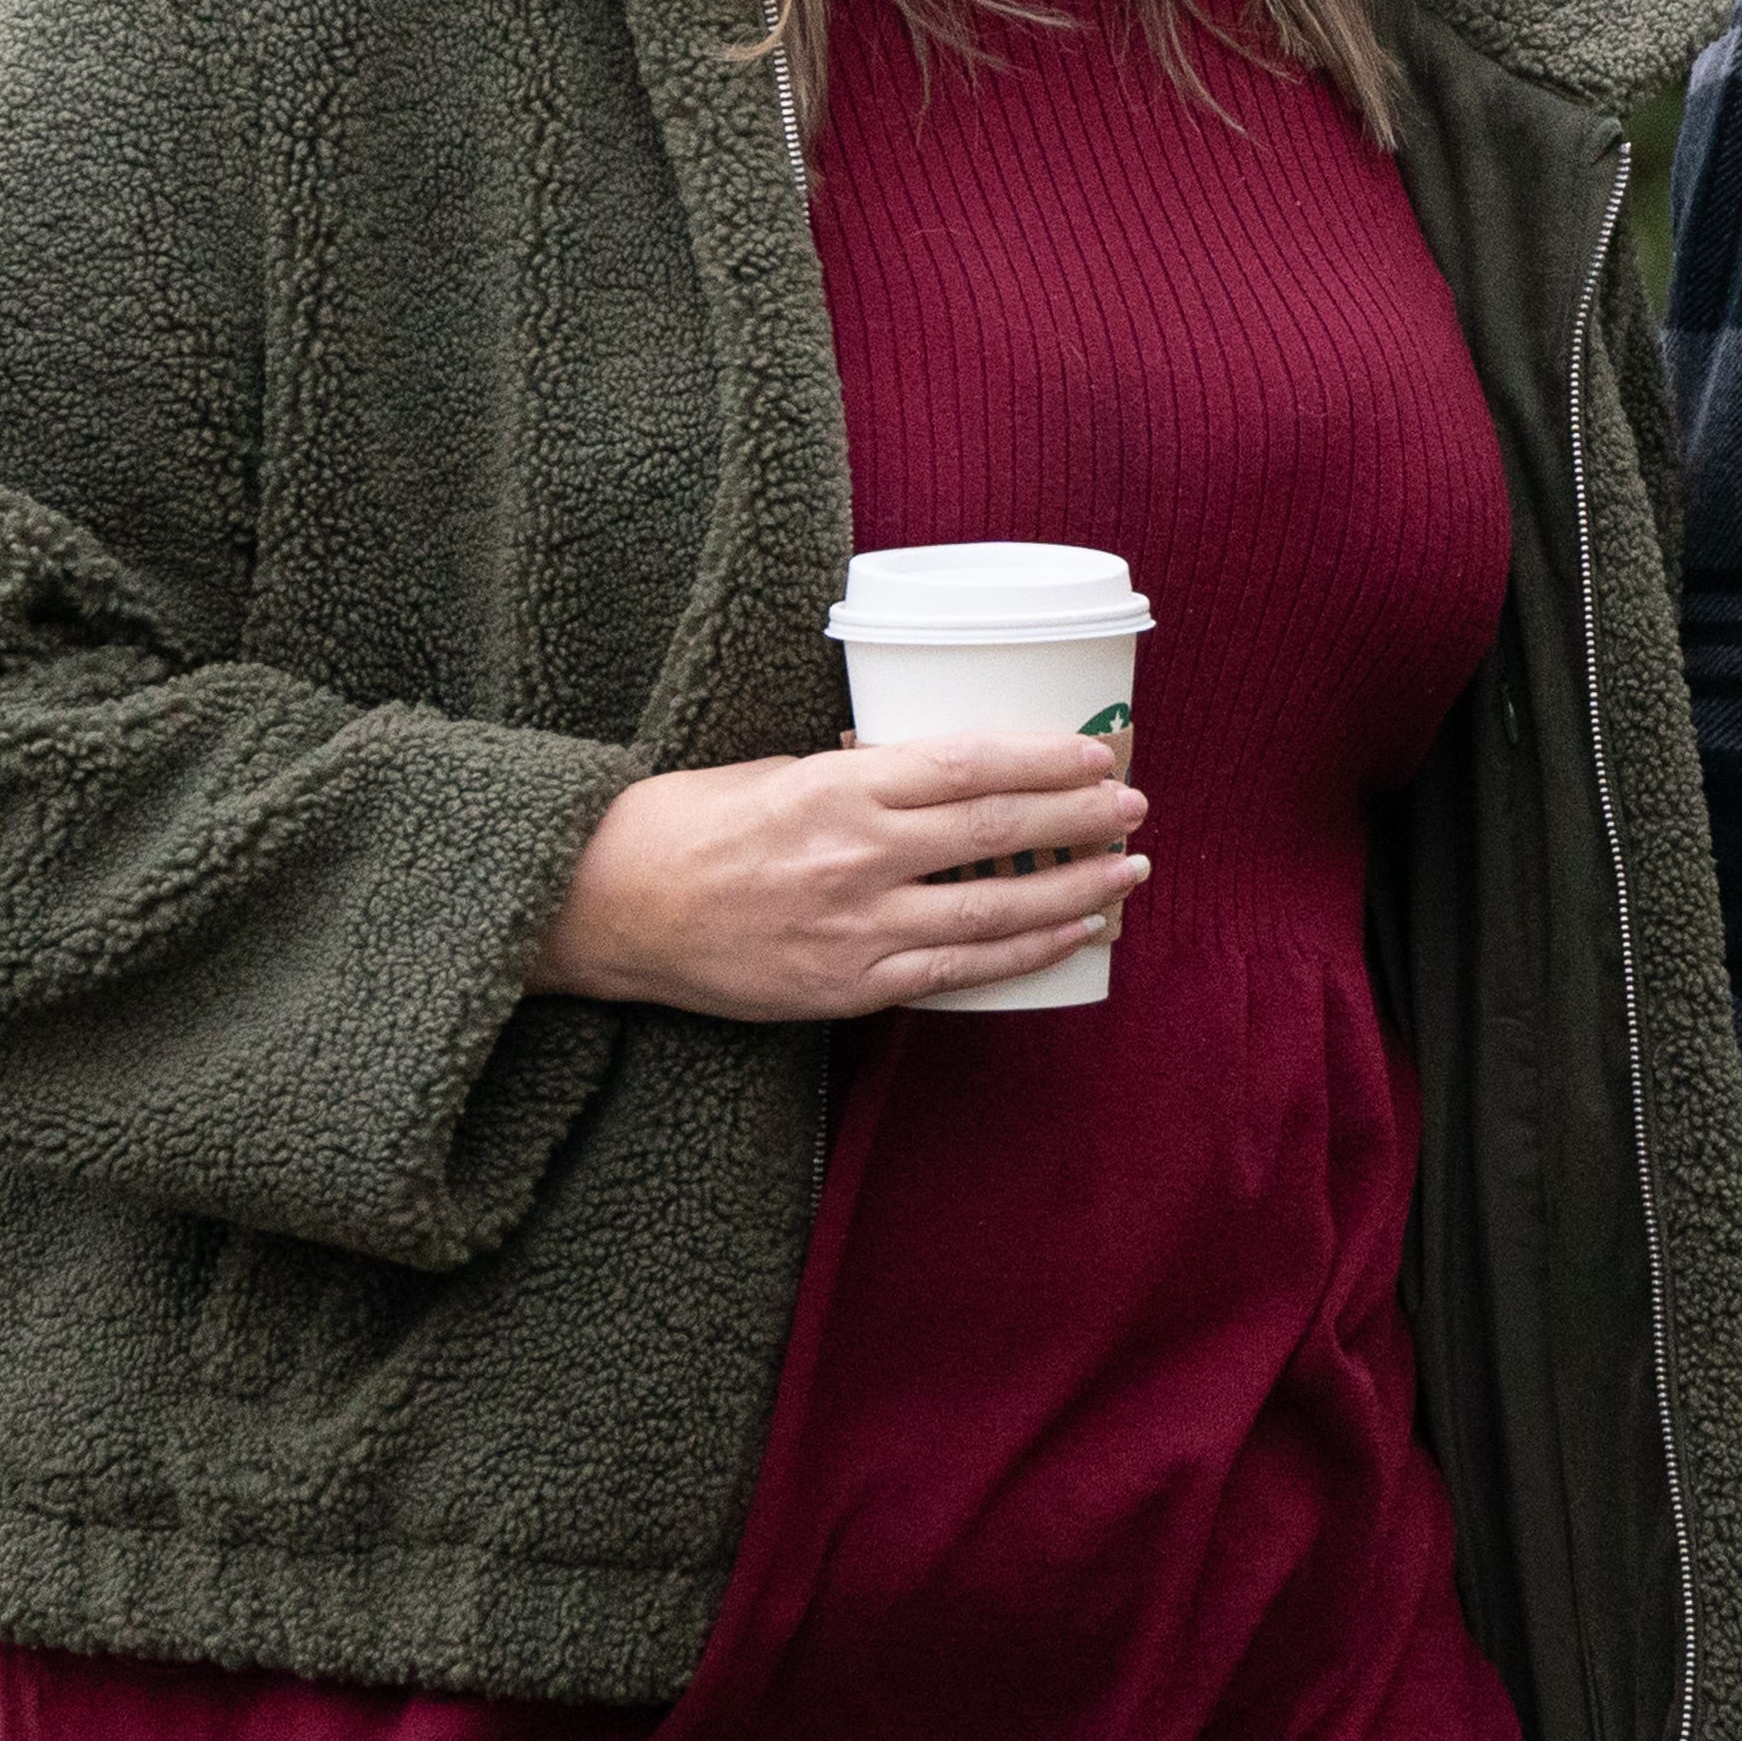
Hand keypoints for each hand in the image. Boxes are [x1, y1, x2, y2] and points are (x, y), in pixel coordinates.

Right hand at [530, 735, 1146, 1016]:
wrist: (607, 909)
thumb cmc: (689, 823)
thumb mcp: (779, 769)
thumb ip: (863, 775)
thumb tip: (945, 771)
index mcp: (837, 787)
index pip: (969, 766)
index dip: (1045, 760)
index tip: (1098, 752)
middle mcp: (855, 858)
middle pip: (997, 833)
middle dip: (1079, 818)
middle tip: (1134, 805)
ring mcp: (854, 930)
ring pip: (993, 910)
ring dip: (1074, 890)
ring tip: (1129, 872)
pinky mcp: (847, 987)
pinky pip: (957, 971)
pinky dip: (1024, 952)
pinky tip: (1070, 934)